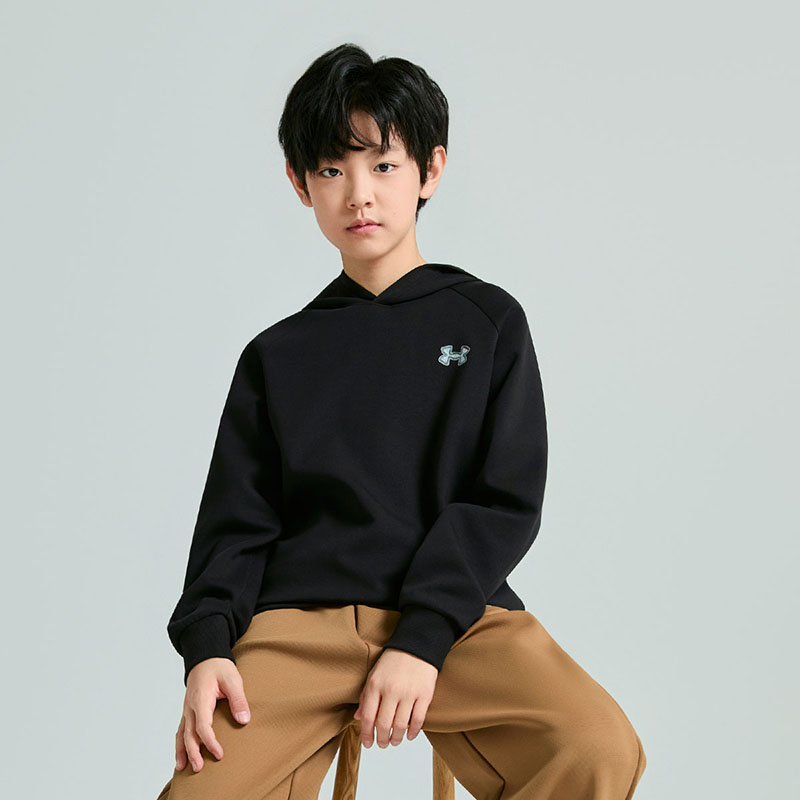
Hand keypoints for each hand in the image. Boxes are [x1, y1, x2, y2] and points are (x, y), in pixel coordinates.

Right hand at [175, 658, 251, 772]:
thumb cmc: (219, 667)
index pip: (202, 726)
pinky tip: (181, 754)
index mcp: (201, 699)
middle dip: (193, 752)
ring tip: (182, 768)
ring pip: (181, 733)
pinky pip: (181, 729)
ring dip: (182, 751)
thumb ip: (238, 700)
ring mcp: (187, 709)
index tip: (219, 753)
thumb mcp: (232, 679)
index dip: (210, 742)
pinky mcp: (188, 710)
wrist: (205, 657)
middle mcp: (190, 707)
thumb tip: (244, 720)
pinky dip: (179, 742)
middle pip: (189, 734)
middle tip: (199, 769)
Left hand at [353, 647, 437, 747]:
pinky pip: (418, 720)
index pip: (368, 717)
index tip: (367, 743)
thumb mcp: (374, 675)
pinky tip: (410, 735)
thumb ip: (365, 696)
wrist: (416, 645)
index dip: (366, 734)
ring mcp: (409, 693)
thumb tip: (358, 718)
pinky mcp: (425, 694)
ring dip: (396, 738)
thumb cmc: (393, 661)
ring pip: (401, 725)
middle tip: (382, 745)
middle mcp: (391, 690)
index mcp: (375, 685)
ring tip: (394, 741)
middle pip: (384, 725)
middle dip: (382, 740)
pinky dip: (413, 732)